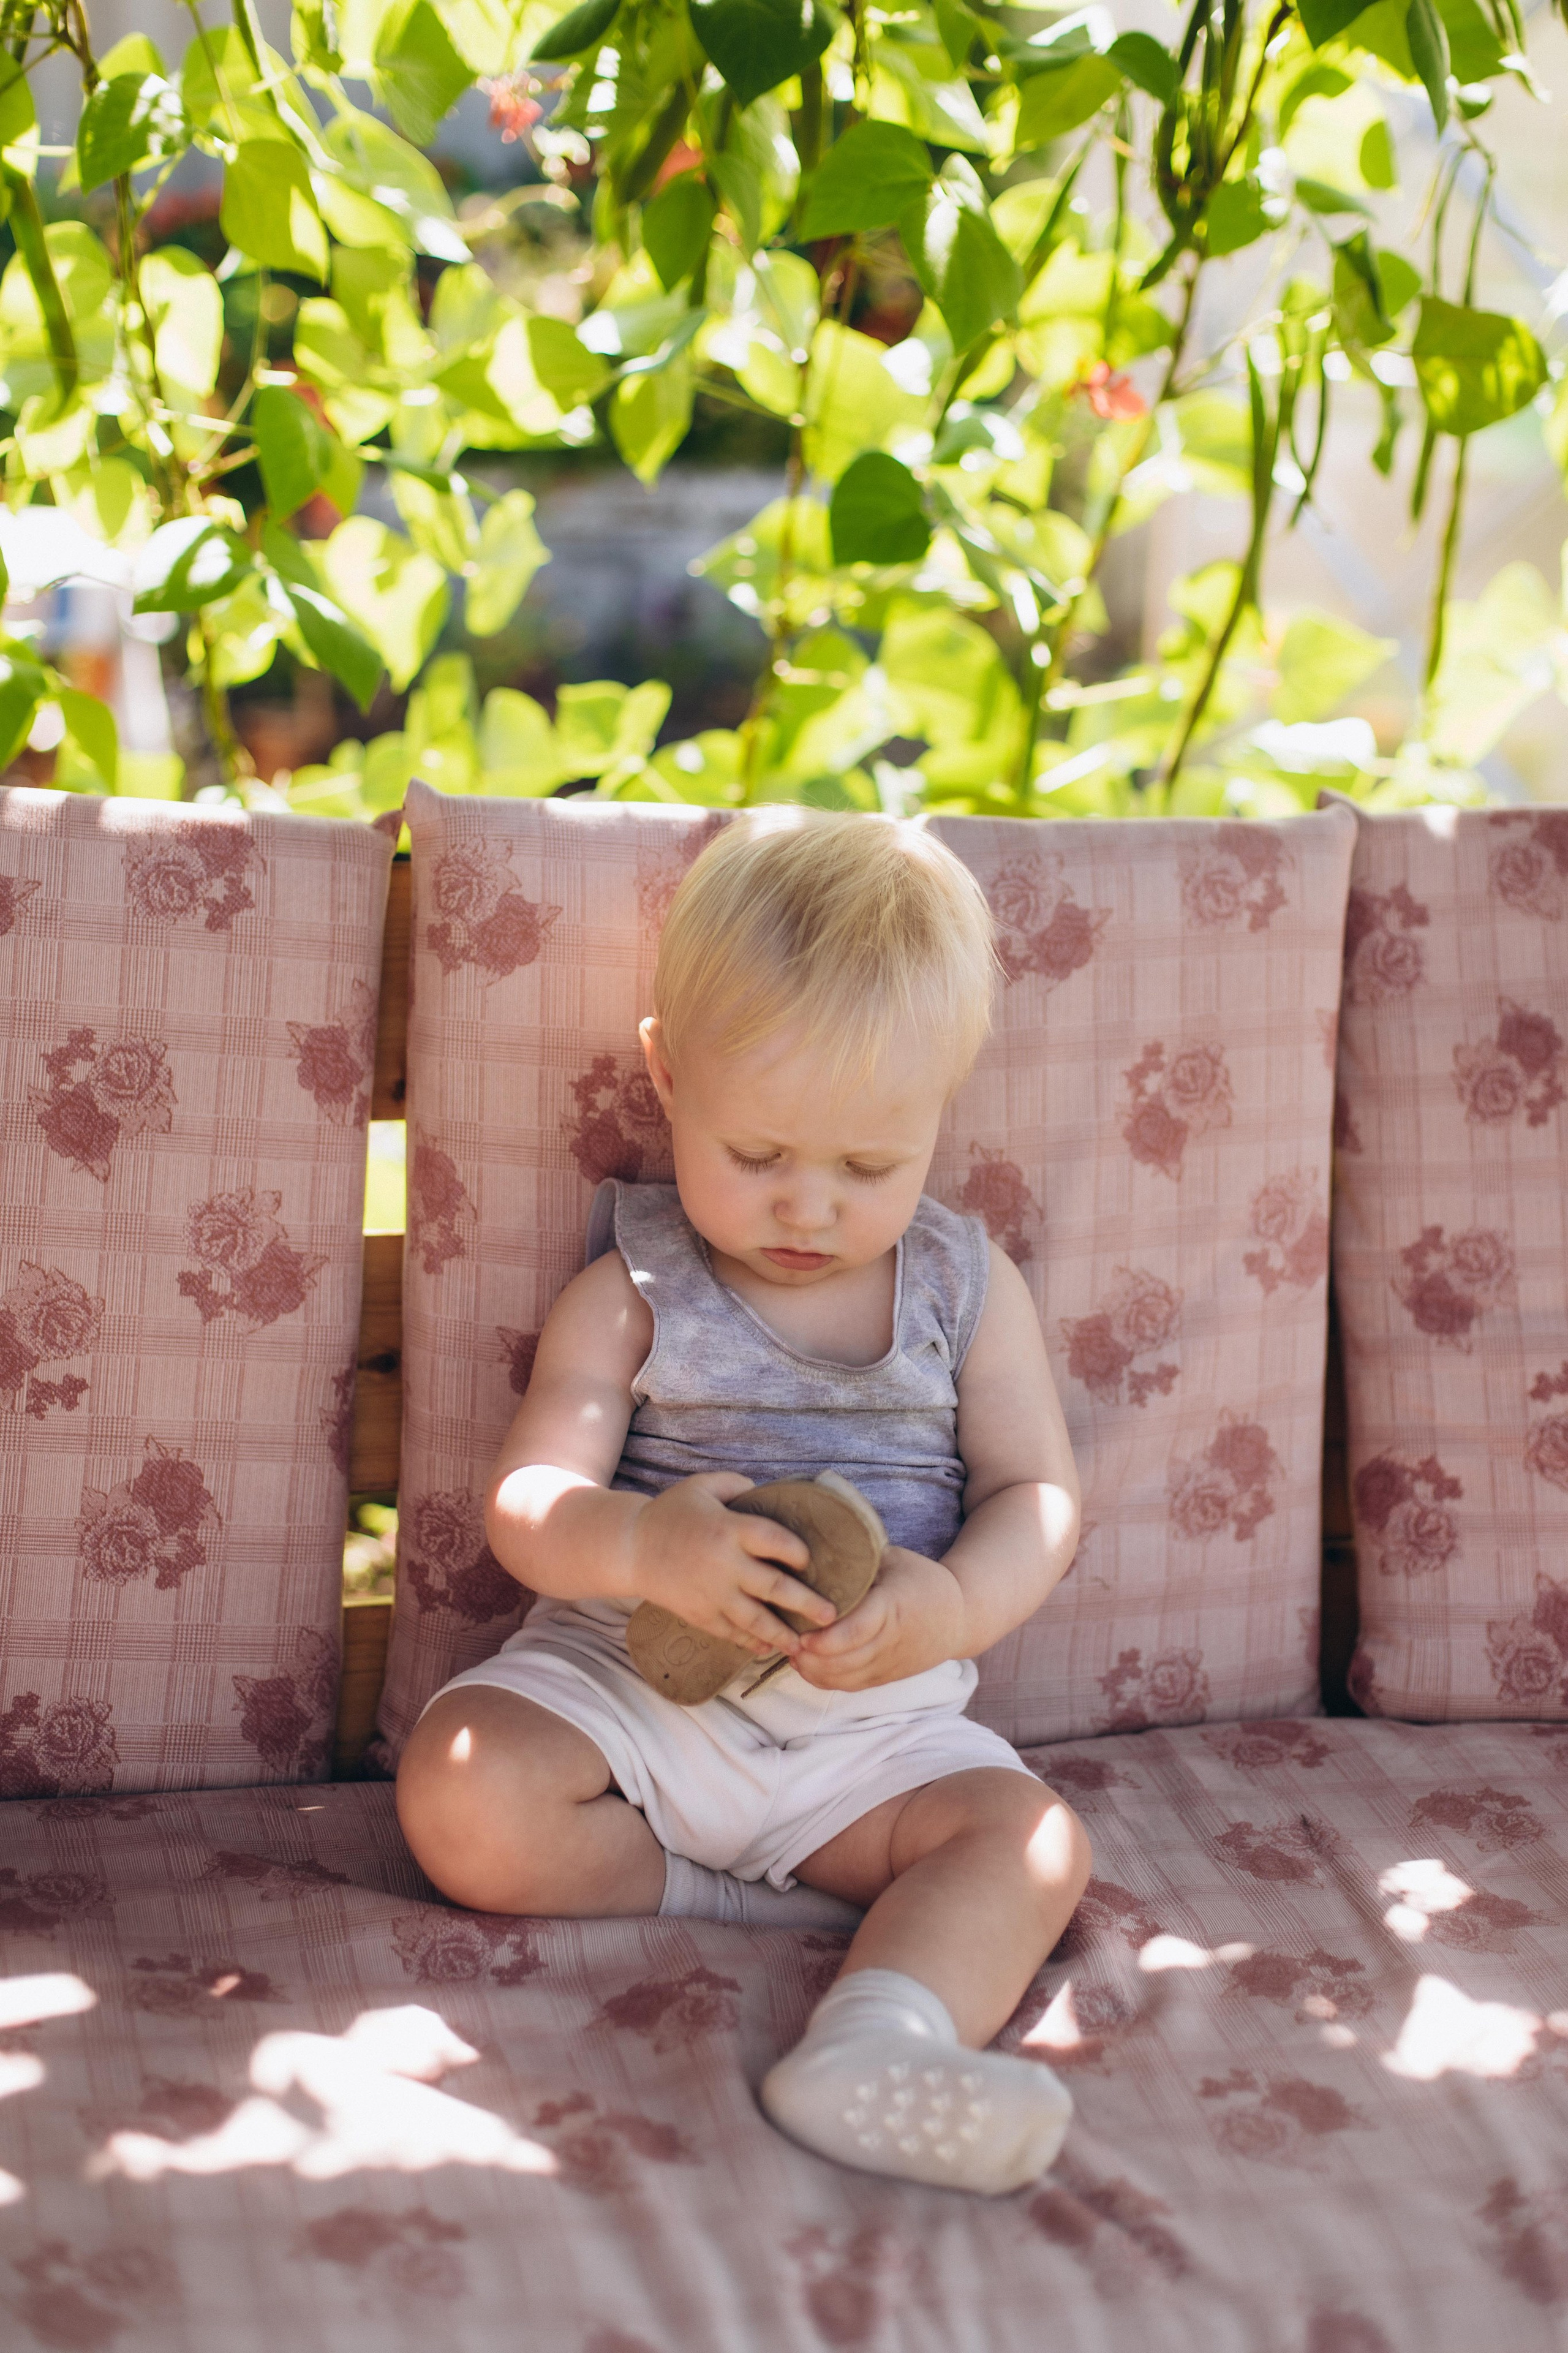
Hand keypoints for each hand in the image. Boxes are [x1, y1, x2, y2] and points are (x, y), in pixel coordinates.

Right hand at [629, 1473, 837, 1658]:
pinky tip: (769, 1648)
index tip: (811, 1561)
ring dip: (783, 1633)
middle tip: (832, 1615)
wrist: (631, 1548)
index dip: (799, 1552)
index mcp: (729, 1529)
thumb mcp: (703, 1486)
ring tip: (805, 1644)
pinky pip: (732, 1632)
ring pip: (756, 1619)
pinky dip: (752, 1642)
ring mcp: (712, 1594)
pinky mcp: (700, 1614)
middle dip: (807, 1603)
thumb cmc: (672, 1512)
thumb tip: (768, 1494)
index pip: (776, 1541)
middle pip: (774, 1587)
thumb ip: (738, 1486)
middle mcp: (724, 1564)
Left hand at [791, 1546, 965, 1691]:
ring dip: (813, 1669)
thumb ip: (857, 1558)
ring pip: (844, 1678)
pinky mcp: (886, 1678)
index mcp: (895, 1607)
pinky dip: (824, 1679)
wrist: (960, 1617)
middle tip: (783, 1638)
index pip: (858, 1631)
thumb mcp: (893, 1559)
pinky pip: (850, 1686)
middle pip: (845, 1661)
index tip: (801, 1633)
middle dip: (810, 1657)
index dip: (827, 1638)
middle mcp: (892, 1641)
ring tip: (789, 1649)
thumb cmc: (921, 1580)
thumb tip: (811, 1546)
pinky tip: (805, 1663)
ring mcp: (889, 1664)